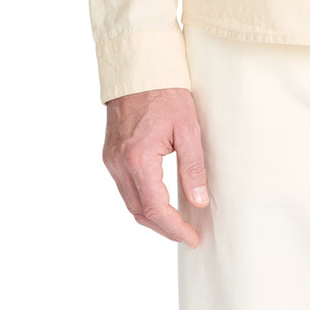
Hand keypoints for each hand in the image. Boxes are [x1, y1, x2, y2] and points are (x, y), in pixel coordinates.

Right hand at [102, 88, 207, 247]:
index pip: (155, 208)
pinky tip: (160, 204)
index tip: (192, 238)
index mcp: (138, 159)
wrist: (138, 71)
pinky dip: (142, 202)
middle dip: (164, 229)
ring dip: (152, 218)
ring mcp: (111, 160)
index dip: (175, 228)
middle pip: (139, 212)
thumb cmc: (166, 94)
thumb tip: (198, 202)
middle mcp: (119, 163)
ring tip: (176, 224)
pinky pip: (125, 189)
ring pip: (130, 203)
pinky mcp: (110, 156)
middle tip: (187, 235)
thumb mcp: (188, 129)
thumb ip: (193, 168)